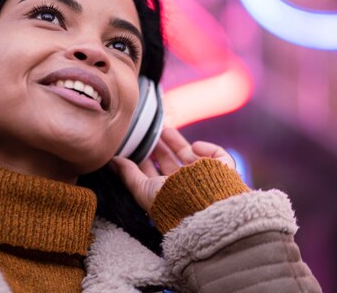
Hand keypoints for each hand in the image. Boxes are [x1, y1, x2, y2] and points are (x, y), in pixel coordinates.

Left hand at [110, 127, 234, 212]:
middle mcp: (186, 187)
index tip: (134, 145)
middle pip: (171, 163)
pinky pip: (218, 156)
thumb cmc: (171, 202)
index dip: (144, 159)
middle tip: (148, 132)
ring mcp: (205, 178)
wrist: (203, 208)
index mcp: (167, 194)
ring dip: (177, 142)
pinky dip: (208, 149)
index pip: (153, 173)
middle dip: (159, 148)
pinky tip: (195, 146)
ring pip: (191, 156)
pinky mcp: (224, 171)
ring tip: (164, 129)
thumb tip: (111, 160)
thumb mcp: (144, 189)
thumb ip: (128, 174)